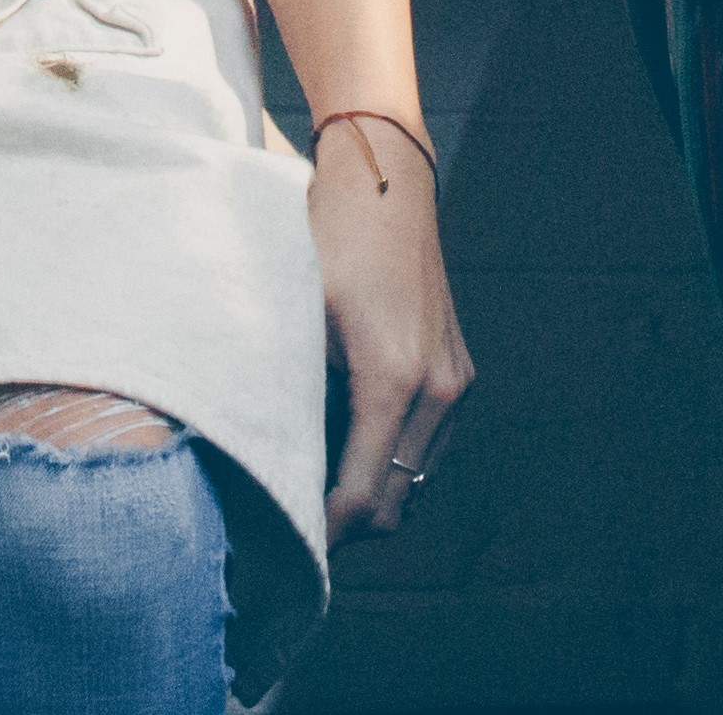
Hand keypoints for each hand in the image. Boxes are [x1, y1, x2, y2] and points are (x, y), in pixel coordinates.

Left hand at [309, 115, 471, 544]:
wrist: (382, 179)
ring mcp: (455, 378)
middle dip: (348, 524)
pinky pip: (430, 443)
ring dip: (373, 493)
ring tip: (316, 484)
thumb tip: (265, 458)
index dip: (324, 530)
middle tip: (293, 521)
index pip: (363, 495)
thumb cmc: (327, 239)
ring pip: (417, 478)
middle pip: (396, 502)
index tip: (288, 543)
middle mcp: (438, 388)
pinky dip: (395, 459)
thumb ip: (292, 394)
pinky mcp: (458, 367)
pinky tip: (350, 441)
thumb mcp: (298, 316)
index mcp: (394, 380)